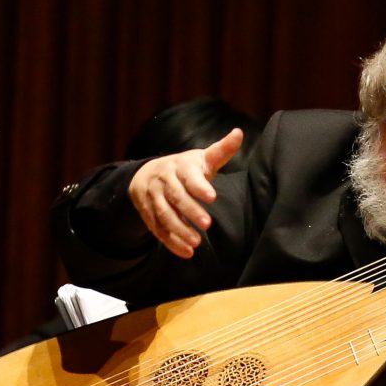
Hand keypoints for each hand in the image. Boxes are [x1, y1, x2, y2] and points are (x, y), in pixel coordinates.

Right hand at [127, 127, 244, 259]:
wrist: (147, 174)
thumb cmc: (185, 168)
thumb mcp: (201, 158)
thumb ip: (221, 151)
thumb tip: (239, 133)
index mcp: (180, 166)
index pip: (189, 176)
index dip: (199, 186)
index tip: (212, 196)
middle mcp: (164, 180)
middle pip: (176, 197)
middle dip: (190, 211)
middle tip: (207, 224)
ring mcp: (153, 198)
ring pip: (164, 215)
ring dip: (179, 230)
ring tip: (196, 243)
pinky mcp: (147, 214)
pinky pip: (157, 229)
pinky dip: (171, 242)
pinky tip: (186, 253)